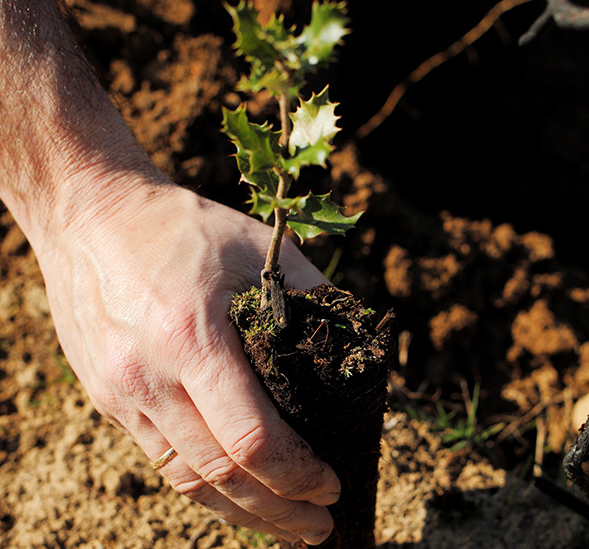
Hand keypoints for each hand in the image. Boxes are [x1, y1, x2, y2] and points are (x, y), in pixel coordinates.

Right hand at [35, 178, 339, 544]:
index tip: (330, 487)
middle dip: (277, 512)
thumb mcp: (256, 246)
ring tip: (283, 530)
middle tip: (319, 530)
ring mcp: (122, 393)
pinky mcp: (108, 397)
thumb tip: (356, 344)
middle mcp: (150, 378)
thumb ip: (311, 296)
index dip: (297, 475)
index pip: (250, 440)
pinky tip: (233, 497)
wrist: (88, 214)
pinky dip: (202, 488)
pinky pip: (160, 459)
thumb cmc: (180, 226)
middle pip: (220, 475)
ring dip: (240, 513)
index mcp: (191, 339)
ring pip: (186, 479)